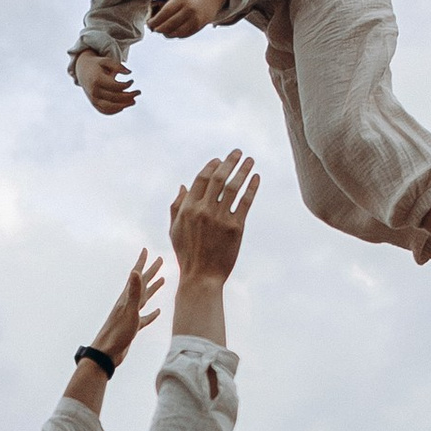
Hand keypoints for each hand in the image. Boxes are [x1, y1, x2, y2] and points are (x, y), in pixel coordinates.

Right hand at [73, 49, 139, 113]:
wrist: (82, 70)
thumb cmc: (97, 64)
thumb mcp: (106, 61)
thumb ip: (118, 65)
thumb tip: (129, 72)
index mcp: (97, 79)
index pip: (115, 86)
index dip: (126, 85)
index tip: (132, 80)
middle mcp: (94, 91)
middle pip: (114, 97)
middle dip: (129, 96)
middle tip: (138, 92)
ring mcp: (93, 99)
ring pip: (109, 107)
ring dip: (123, 105)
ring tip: (134, 101)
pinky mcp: (93, 103)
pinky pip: (104, 111)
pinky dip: (115, 110)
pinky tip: (124, 106)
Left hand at [92, 247, 165, 367]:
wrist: (107, 353)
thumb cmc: (117, 333)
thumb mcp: (128, 310)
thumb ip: (133, 292)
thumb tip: (135, 272)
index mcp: (127, 297)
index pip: (136, 275)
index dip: (142, 262)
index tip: (146, 250)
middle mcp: (129, 303)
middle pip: (142, 283)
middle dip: (151, 271)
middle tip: (159, 260)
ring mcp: (131, 315)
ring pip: (144, 298)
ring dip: (153, 289)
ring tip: (162, 280)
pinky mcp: (133, 327)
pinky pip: (145, 317)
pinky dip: (152, 314)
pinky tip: (157, 312)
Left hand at [146, 0, 227, 41]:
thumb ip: (165, 6)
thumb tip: (152, 19)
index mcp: (181, 0)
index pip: (164, 14)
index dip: (154, 21)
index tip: (148, 24)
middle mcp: (188, 10)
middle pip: (169, 25)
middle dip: (159, 29)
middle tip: (154, 29)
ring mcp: (195, 19)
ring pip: (176, 33)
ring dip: (166, 34)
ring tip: (162, 31)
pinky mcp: (198, 26)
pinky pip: (183, 35)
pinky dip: (175, 35)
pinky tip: (171, 32)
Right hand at [169, 148, 259, 284]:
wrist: (201, 277)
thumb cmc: (187, 254)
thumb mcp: (174, 230)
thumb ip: (177, 206)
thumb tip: (183, 185)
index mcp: (188, 209)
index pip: (201, 179)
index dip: (211, 166)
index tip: (219, 160)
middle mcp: (204, 210)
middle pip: (218, 178)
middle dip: (229, 162)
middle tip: (238, 152)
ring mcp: (220, 218)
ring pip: (234, 187)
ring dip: (243, 170)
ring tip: (250, 160)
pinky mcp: (235, 228)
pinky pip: (245, 202)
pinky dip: (252, 188)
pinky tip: (256, 178)